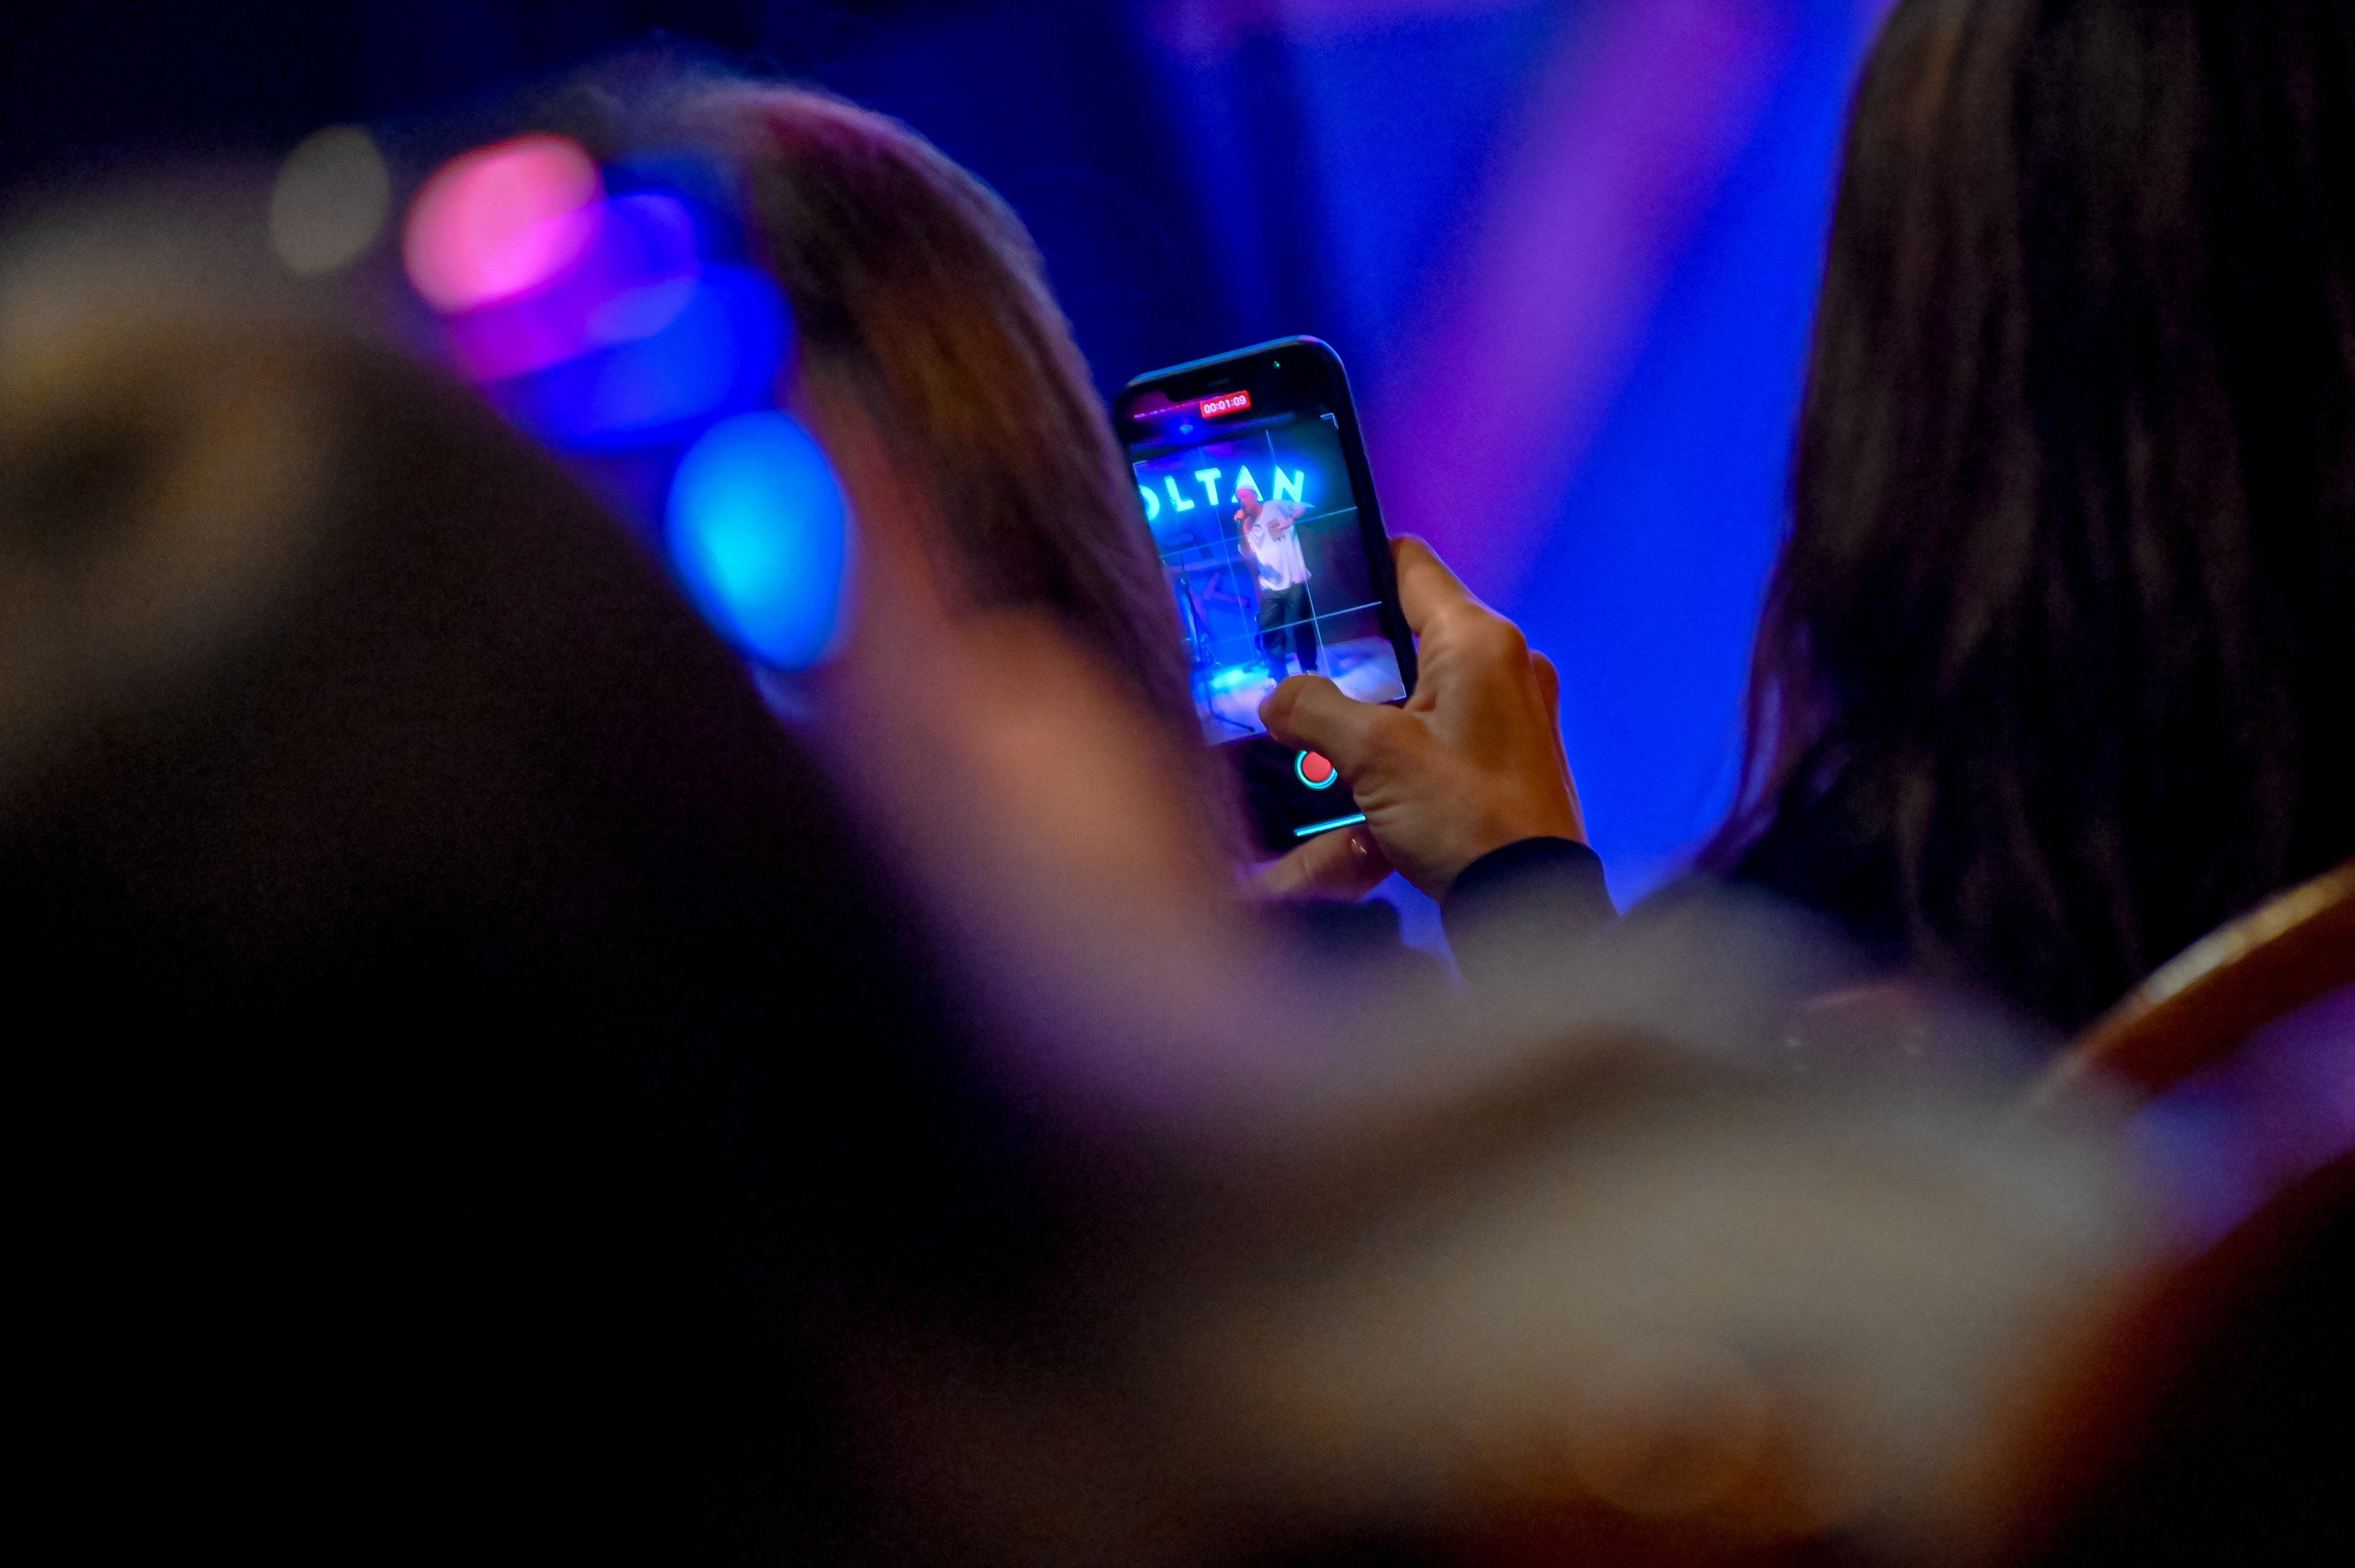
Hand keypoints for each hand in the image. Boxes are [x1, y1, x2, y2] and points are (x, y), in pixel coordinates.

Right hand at [1257, 536, 1583, 897]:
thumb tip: (1277, 698)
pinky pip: (1452, 718)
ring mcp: (1520, 709)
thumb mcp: (1373, 757)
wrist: (1530, 900)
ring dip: (1381, 693)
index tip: (1310, 567)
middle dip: (1358, 642)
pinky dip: (1411, 727)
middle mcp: (1509, 662)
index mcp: (1480, 641)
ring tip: (1324, 715)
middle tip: (1299, 655)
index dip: (1358, 560)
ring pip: (1432, 677)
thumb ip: (1314, 711)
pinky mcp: (1518, 753)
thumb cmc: (1463, 816)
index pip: (1412, 567)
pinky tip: (1371, 759)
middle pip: (1417, 625)